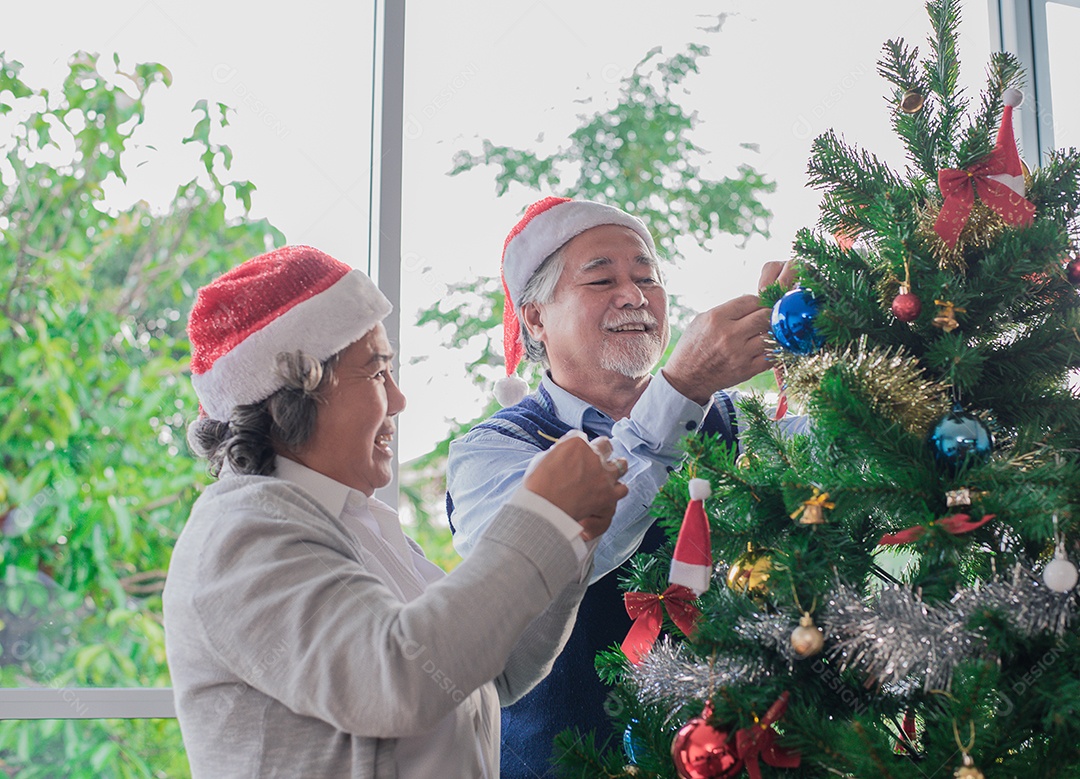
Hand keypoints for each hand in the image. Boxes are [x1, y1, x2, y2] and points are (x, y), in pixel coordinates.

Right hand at [524, 434, 627, 540]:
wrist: (545, 507)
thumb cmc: (538, 484)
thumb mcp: (543, 458)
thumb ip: (559, 452)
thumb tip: (562, 453)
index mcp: (577, 443)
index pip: (582, 437)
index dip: (578, 446)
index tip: (575, 453)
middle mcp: (594, 454)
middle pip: (605, 445)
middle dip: (600, 450)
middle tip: (594, 459)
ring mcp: (603, 474)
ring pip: (621, 464)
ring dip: (614, 467)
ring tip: (608, 473)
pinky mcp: (608, 493)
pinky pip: (622, 488)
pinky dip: (617, 489)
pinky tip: (609, 491)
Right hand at [661, 261, 796, 404]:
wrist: (686, 378)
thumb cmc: (693, 347)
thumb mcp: (701, 321)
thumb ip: (726, 310)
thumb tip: (751, 303)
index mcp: (717, 318)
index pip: (751, 300)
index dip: (759, 301)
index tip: (760, 305)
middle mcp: (730, 334)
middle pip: (765, 316)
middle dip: (770, 314)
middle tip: (769, 318)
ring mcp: (740, 353)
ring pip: (772, 335)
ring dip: (773, 333)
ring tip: (768, 333)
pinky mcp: (747, 370)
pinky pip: (772, 356)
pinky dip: (774, 351)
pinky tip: (768, 348)